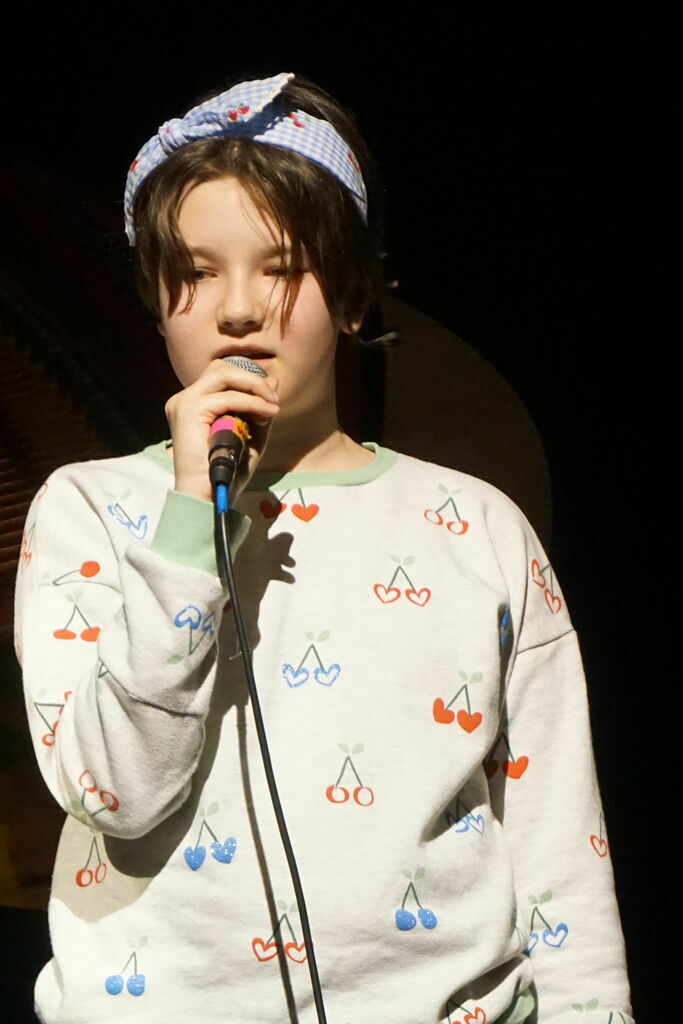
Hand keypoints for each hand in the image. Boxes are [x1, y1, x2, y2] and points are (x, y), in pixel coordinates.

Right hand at [164, 359, 279, 503]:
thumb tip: (274, 379)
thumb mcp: (251, 435)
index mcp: (194, 403)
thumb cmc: (227, 471)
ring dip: (254, 386)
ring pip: (223, 374)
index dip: (249, 379)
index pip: (222, 374)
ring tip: (273, 405)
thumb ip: (260, 408)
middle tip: (274, 398)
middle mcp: (184, 399)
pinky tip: (265, 414)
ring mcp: (184, 402)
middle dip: (253, 378)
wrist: (208, 497)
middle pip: (222, 367)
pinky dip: (251, 403)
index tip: (271, 400)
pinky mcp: (189, 411)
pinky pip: (227, 397)